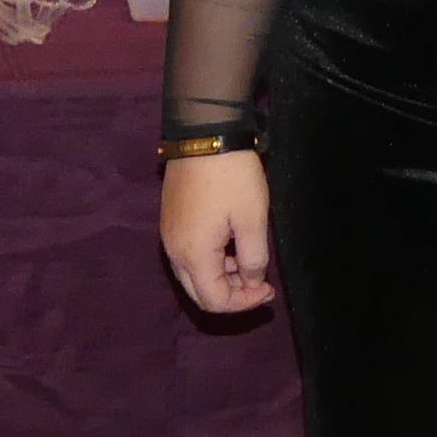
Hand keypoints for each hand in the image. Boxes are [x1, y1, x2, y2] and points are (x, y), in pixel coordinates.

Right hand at [161, 150, 274, 313]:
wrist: (203, 133)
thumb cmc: (232, 177)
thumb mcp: (253, 220)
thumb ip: (253, 259)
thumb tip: (250, 281)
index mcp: (193, 255)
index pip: (214, 300)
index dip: (244, 302)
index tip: (268, 288)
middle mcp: (173, 251)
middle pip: (199, 293)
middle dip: (231, 295)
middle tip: (259, 282)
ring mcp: (169, 235)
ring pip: (193, 275)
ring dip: (221, 277)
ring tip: (248, 260)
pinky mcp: (170, 221)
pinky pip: (188, 255)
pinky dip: (210, 261)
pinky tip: (230, 244)